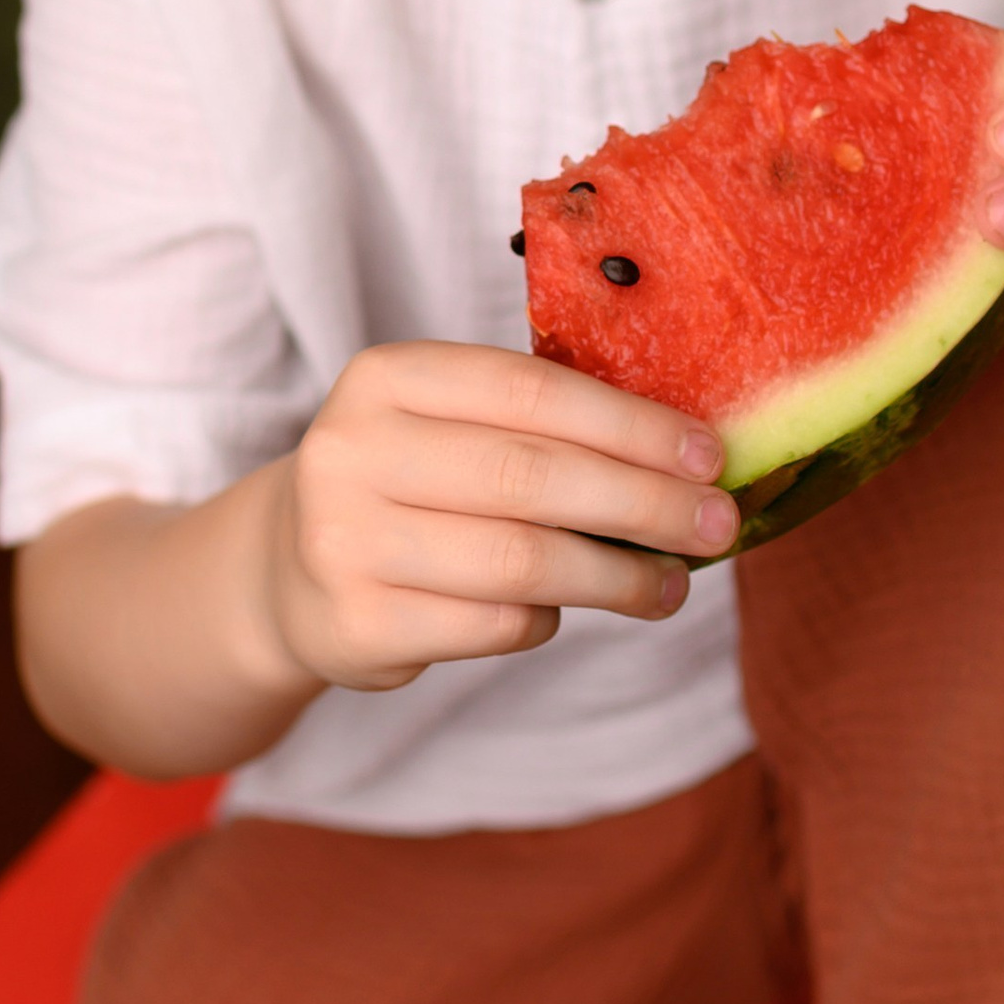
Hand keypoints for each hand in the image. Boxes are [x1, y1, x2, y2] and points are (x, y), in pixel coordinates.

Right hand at [264, 342, 737, 694]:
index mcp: (385, 377)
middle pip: (533, 477)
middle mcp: (351, 451)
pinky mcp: (357, 625)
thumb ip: (537, 426)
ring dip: (619, 577)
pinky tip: (566, 609)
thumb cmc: (407, 483)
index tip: (709, 455)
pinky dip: (546, 620)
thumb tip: (688, 458)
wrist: (288, 570)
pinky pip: (494, 625)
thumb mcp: (444, 423)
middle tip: (716, 524)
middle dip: (644, 503)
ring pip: (522, 563)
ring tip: (671, 585)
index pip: (531, 390)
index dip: (631, 424)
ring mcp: (344, 542)